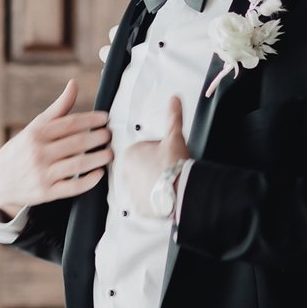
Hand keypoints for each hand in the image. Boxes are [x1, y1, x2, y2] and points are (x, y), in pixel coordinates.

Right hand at [0, 79, 111, 212]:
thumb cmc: (22, 149)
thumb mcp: (35, 127)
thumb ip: (58, 108)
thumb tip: (74, 84)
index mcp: (37, 133)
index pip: (70, 123)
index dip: (90, 120)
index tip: (105, 118)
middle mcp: (39, 152)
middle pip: (77, 143)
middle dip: (98, 138)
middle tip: (110, 135)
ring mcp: (42, 174)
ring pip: (78, 164)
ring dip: (98, 158)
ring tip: (110, 153)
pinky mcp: (46, 192)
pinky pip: (72, 187)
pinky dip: (88, 180)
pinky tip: (99, 173)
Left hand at [119, 95, 189, 218]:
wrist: (181, 190)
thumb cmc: (174, 163)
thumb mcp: (174, 136)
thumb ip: (173, 116)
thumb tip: (174, 99)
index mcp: (130, 155)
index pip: (144, 151)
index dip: (158, 152)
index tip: (167, 156)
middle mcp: (126, 175)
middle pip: (143, 168)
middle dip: (154, 168)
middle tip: (169, 168)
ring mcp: (132, 192)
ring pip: (144, 185)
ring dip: (154, 184)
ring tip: (170, 183)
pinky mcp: (140, 208)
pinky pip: (147, 202)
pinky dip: (156, 200)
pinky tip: (167, 195)